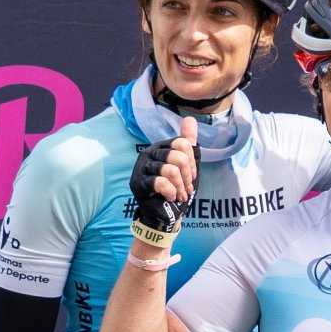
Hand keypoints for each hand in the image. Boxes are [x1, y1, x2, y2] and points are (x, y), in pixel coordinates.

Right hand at [131, 118, 197, 232]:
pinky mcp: (138, 183)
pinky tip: (170, 197)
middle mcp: (149, 153)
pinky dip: (171, 192)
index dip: (191, 161)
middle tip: (187, 189)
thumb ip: (187, 143)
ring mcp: (142, 168)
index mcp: (161, 147)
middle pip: (178, 155)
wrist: (163, 212)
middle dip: (187, 176)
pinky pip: (160, 182)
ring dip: (180, 186)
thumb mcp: (185, 165)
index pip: (182, 143)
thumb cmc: (174, 187)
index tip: (191, 176)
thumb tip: (189, 119)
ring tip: (180, 195)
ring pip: (170, 169)